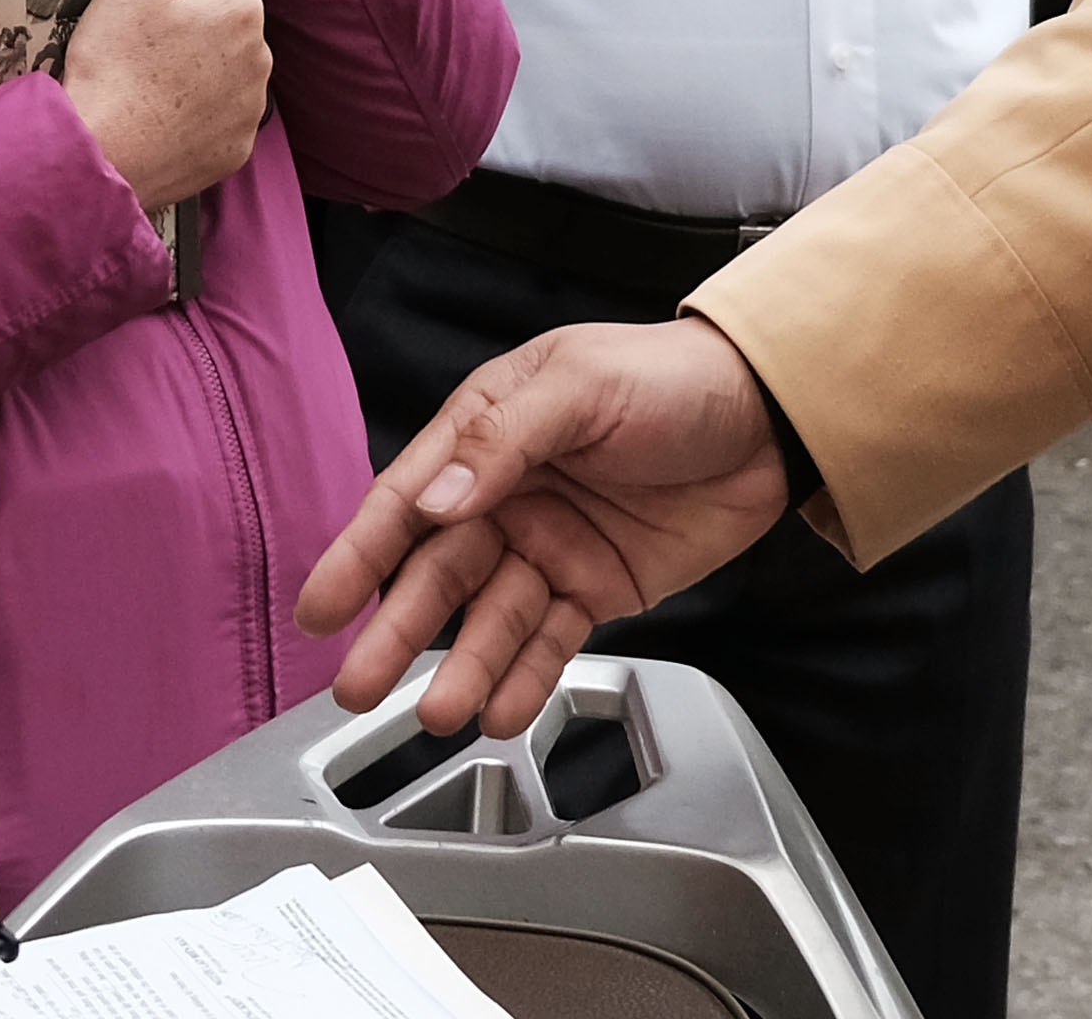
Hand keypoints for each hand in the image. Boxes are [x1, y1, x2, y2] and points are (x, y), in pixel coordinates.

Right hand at [61, 0, 269, 210]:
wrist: (97, 155)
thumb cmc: (113, 61)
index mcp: (243, 6)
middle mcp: (261, 57)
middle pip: (222, 11)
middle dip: (187, 14)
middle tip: (135, 36)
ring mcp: (250, 109)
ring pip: (221, 61)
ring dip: (192, 60)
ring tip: (143, 76)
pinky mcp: (234, 149)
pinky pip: (217, 111)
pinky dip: (192, 107)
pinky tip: (156, 110)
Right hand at [292, 320, 800, 739]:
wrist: (770, 416)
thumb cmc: (671, 377)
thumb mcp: (582, 386)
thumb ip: (505, 441)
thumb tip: (436, 497)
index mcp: (488, 431)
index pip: (409, 499)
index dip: (359, 555)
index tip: (321, 609)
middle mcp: (507, 495)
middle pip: (440, 574)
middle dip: (398, 633)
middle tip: (357, 689)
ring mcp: (551, 545)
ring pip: (491, 619)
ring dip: (463, 667)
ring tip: (441, 714)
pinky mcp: (596, 588)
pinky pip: (550, 641)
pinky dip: (524, 679)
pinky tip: (502, 710)